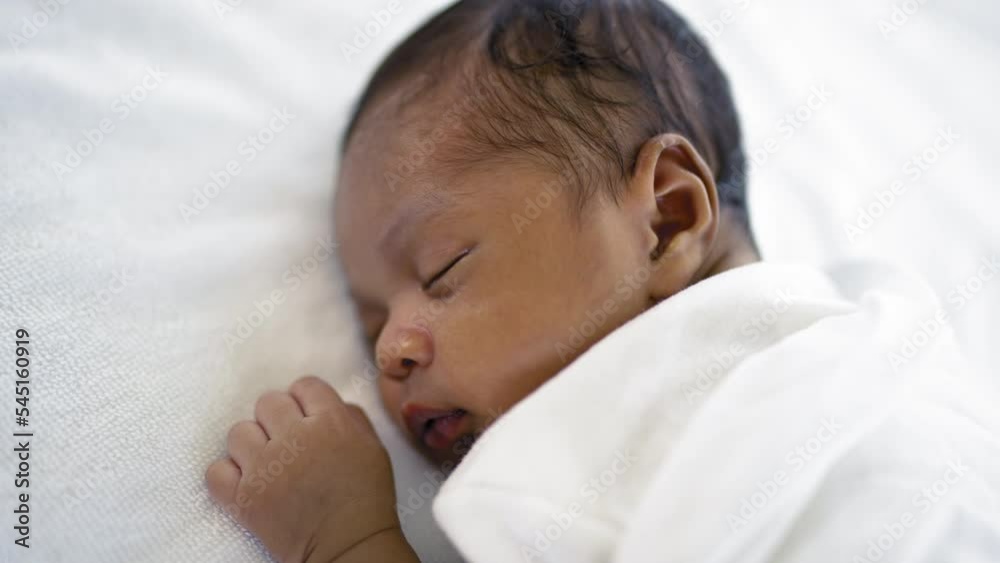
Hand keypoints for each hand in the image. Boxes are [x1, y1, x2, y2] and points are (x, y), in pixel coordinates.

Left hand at [205, 376, 415, 562]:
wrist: (350, 546)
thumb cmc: (367, 499)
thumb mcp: (374, 449)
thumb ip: (353, 419)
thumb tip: (333, 404)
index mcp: (331, 422)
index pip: (305, 386)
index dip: (305, 400)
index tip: (307, 417)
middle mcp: (295, 438)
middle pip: (268, 403)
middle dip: (277, 418)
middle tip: (287, 440)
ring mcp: (265, 468)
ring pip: (238, 432)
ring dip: (251, 445)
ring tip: (265, 463)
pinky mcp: (245, 499)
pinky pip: (215, 472)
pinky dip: (227, 476)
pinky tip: (245, 482)